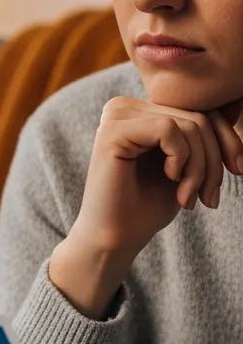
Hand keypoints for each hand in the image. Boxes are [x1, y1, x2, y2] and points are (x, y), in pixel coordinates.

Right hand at [71, 94, 242, 261]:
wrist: (114, 237)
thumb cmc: (147, 206)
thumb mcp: (186, 165)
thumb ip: (201, 134)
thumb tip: (234, 106)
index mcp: (139, 112)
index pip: (200, 108)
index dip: (227, 140)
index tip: (236, 171)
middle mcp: (124, 107)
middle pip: (198, 116)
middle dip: (214, 161)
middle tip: (209, 197)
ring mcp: (116, 116)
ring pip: (189, 124)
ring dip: (200, 168)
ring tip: (188, 198)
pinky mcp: (112, 131)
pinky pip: (168, 129)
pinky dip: (180, 159)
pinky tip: (170, 180)